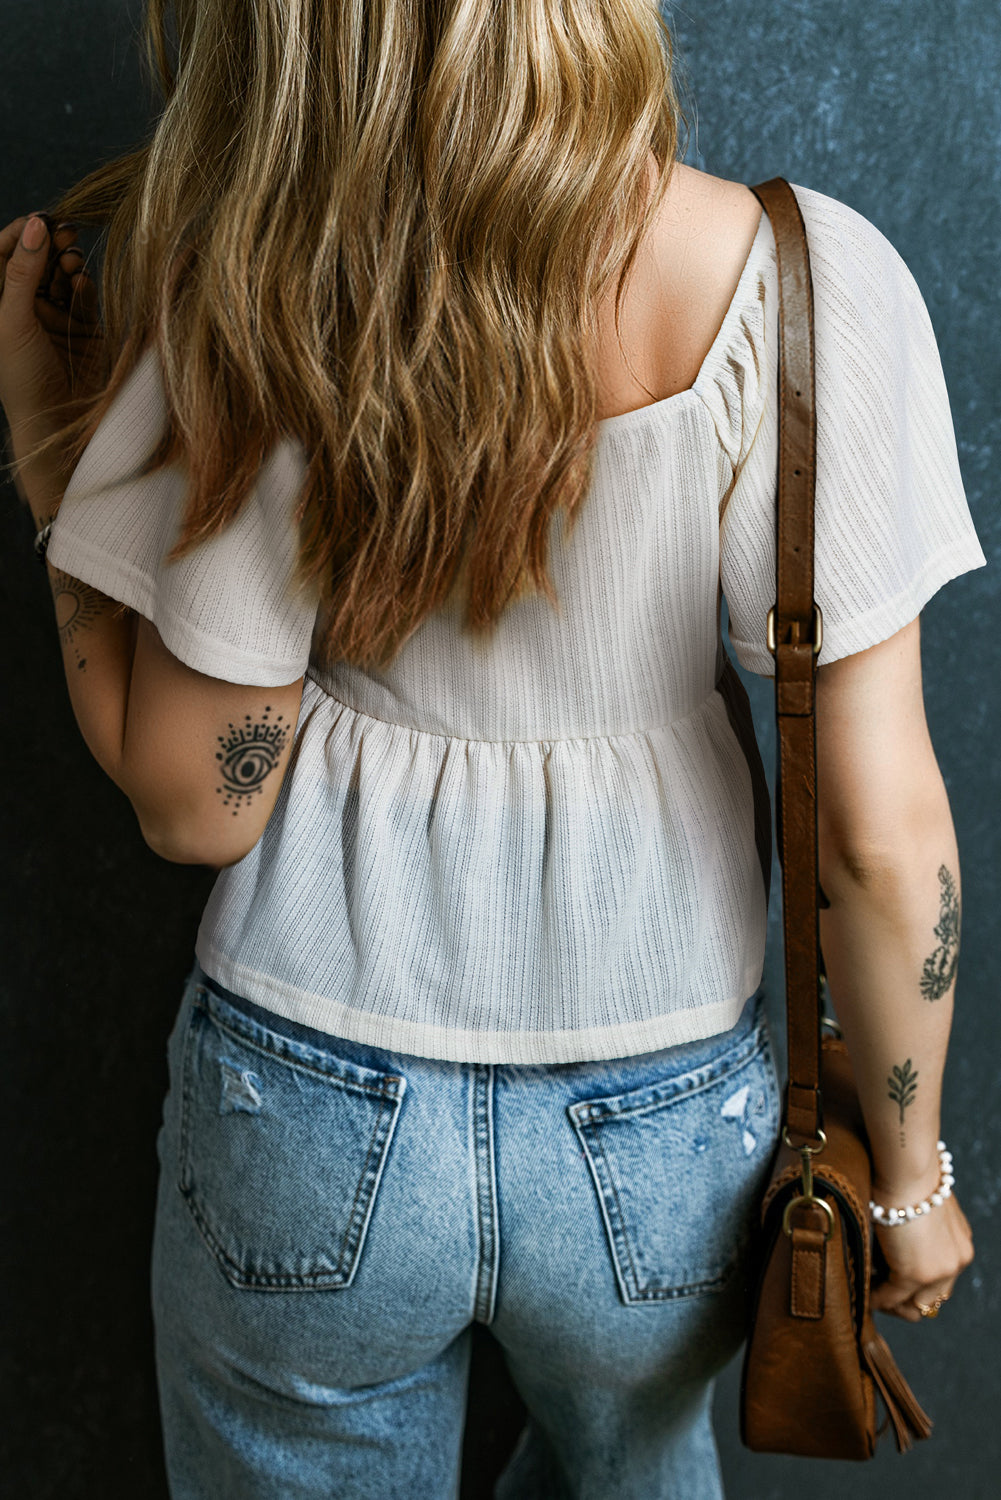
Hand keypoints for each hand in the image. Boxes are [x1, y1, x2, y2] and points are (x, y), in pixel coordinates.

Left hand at [0, 213, 108, 437]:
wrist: (57, 422)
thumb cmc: (22, 378)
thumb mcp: (14, 321)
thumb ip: (23, 273)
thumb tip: (35, 226)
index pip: (4, 256)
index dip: (20, 235)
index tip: (39, 221)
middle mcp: (24, 308)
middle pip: (36, 261)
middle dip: (48, 245)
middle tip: (66, 233)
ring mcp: (54, 317)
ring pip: (61, 276)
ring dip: (67, 264)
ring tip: (74, 261)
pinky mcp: (82, 330)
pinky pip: (83, 298)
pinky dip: (83, 287)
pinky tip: (82, 283)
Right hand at [870, 1190, 973, 1322]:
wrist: (908, 1172)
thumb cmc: (910, 1177)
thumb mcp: (927, 1207)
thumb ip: (923, 1227)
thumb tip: (900, 1235)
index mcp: (961, 1246)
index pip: (944, 1279)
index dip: (920, 1285)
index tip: (897, 1279)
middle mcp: (956, 1263)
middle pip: (934, 1298)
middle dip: (909, 1300)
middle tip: (884, 1293)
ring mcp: (937, 1272)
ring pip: (915, 1304)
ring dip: (893, 1302)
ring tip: (874, 1294)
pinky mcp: (914, 1274)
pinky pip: (891, 1297)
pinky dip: (877, 1298)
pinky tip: (864, 1293)